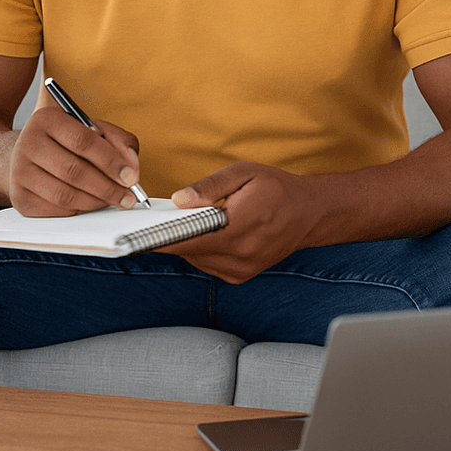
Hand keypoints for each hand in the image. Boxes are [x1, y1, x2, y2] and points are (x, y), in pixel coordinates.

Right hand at [9, 107, 141, 216]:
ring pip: (64, 195)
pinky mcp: (19, 197)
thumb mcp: (92, 130)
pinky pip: (56, 210)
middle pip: (73, 171)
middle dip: (107, 188)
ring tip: (112, 200)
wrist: (26, 154)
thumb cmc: (66, 142)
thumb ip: (119, 141)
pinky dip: (79, 210)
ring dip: (95, 202)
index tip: (130, 177)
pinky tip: (89, 203)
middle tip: (128, 197)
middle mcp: (28, 143)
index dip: (110, 161)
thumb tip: (132, 167)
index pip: (82, 141)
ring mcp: (19, 172)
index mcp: (46, 119)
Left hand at [159, 163, 322, 283]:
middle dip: (176, 235)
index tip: (139, 235)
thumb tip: (179, 200)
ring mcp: (241, 269)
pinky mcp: (241, 276)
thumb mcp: (243, 174)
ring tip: (201, 222)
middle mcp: (240, 254)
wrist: (310, 214)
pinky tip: (215, 234)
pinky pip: (209, 265)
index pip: (189, 240)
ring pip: (197, 260)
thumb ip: (209, 188)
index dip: (161, 239)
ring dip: (192, 243)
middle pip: (189, 251)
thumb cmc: (278, 189)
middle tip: (170, 217)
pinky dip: (205, 251)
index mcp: (239, 227)